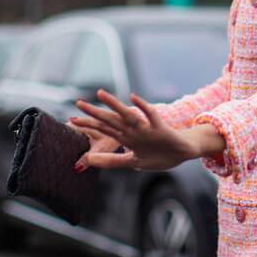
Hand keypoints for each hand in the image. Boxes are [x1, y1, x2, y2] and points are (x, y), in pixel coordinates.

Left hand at [71, 90, 196, 170]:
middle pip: (111, 120)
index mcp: (126, 138)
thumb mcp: (133, 163)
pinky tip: (133, 97)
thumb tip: (88, 161)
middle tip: (78, 103)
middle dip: (95, 113)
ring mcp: (146, 128)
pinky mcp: (159, 128)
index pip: (104, 130)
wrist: (184, 151)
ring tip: (101, 94)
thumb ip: (112, 161)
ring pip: (127, 114)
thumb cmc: (160, 155)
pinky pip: (150, 115)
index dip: (89, 126)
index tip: (72, 120)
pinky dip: (142, 106)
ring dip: (114, 104)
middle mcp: (133, 131)